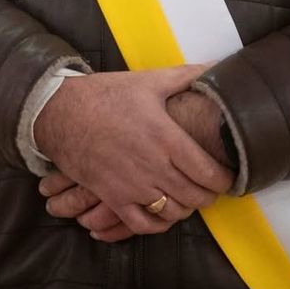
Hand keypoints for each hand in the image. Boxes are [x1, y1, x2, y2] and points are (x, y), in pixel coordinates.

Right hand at [33, 66, 231, 239]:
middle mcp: (153, 166)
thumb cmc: (107, 95)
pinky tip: (161, 213)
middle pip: (195, 196)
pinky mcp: (113, 197)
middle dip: (209, 195)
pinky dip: (157, 224)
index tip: (229, 177)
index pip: (209, 172)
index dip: (224, 180)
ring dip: (185, 209)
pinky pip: (142, 224)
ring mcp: (132, 185)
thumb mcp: (149, 81)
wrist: (61, 112)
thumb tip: (218, 64)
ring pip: (173, 212)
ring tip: (188, 198)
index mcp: (166, 137)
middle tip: (212, 189)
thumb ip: (186, 76)